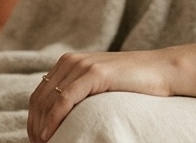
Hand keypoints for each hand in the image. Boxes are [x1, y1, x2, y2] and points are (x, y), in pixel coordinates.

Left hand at [27, 50, 175, 141]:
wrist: (163, 70)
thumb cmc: (135, 84)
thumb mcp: (100, 85)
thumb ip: (80, 92)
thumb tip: (60, 116)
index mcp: (69, 62)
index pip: (39, 95)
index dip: (33, 120)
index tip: (36, 140)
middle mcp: (71, 61)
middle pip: (39, 99)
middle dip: (34, 127)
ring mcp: (82, 65)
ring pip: (48, 101)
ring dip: (41, 127)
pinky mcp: (94, 73)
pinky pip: (65, 100)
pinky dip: (54, 120)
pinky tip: (50, 135)